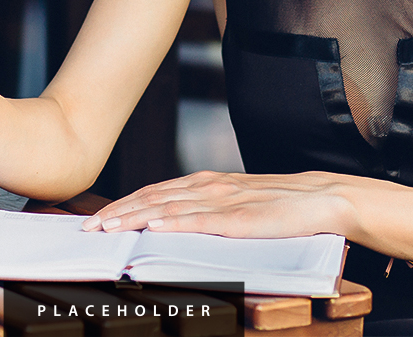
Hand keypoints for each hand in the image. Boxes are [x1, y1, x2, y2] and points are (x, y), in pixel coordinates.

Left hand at [81, 170, 347, 238]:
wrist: (323, 198)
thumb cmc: (279, 206)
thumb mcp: (235, 203)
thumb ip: (205, 209)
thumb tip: (169, 224)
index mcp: (207, 183)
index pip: (155, 193)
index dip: (124, 205)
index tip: (97, 219)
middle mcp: (210, 186)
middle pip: (154, 199)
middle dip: (119, 213)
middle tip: (89, 228)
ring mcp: (225, 200)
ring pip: (170, 208)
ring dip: (136, 217)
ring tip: (110, 228)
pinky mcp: (241, 217)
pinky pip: (202, 220)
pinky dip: (176, 222)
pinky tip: (156, 227)